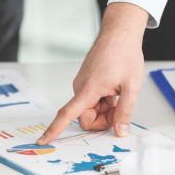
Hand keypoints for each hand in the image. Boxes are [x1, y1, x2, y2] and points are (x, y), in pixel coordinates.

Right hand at [37, 3, 147, 144]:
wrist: (119, 33)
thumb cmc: (124, 54)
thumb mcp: (131, 87)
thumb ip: (125, 112)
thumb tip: (120, 132)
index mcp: (88, 90)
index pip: (66, 114)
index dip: (54, 130)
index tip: (43, 141)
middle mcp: (80, 88)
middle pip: (86, 118)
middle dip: (103, 119)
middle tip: (119, 107)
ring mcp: (82, 85)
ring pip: (90, 109)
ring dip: (105, 109)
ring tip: (118, 93)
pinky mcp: (85, 82)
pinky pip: (91, 100)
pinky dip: (103, 101)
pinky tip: (114, 89)